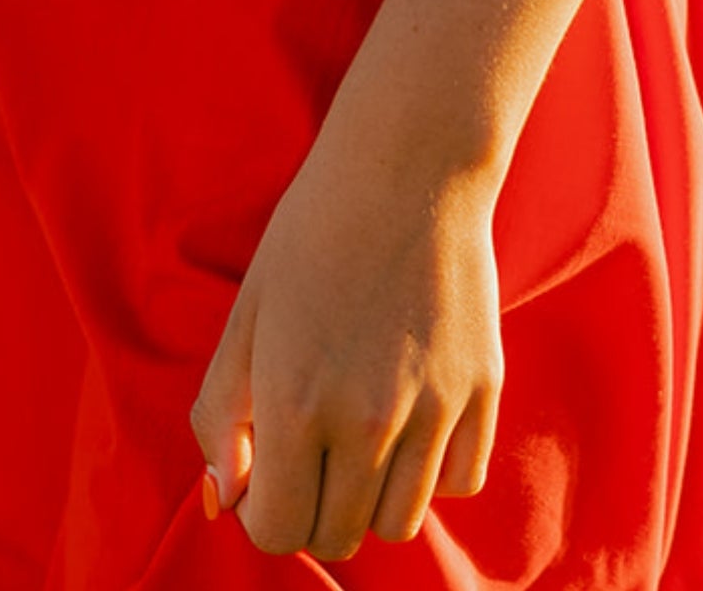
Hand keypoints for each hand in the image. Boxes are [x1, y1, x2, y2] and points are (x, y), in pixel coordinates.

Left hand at [191, 126, 503, 563]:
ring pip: (401, 522)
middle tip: (307, 447)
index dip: (261, 507)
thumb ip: (220, 416)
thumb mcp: (247, 316)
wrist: (406, 167)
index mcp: (296, 406)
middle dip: (312, 506)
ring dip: (371, 496)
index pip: (277, 530)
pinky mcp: (482, 392)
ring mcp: (434, 411)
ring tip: (357, 433)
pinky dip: (432, 469)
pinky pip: (459, 481)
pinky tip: (410, 415)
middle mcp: (368, 424)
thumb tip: (222, 499)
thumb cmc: (312, 234)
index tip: (264, 467)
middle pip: (339, 535)